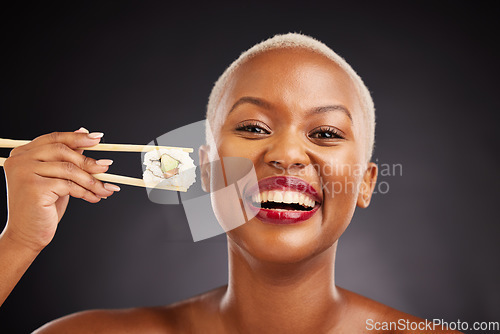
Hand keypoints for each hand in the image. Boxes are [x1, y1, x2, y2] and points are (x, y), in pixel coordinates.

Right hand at [2, 128, 119, 250]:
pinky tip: (94, 197)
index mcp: (23, 153)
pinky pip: (69, 185)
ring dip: (91, 180)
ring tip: (105, 188)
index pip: (54, 138)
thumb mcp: (57, 177)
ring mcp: (25, 173)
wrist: (27, 234)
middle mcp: (20, 160)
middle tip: (106, 167)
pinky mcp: (34, 188)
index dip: (78, 137)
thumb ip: (67, 157)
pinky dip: (85, 192)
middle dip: (88, 161)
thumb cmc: (42, 207)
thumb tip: (85, 131)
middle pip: (62, 151)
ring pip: (69, 170)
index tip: (98, 138)